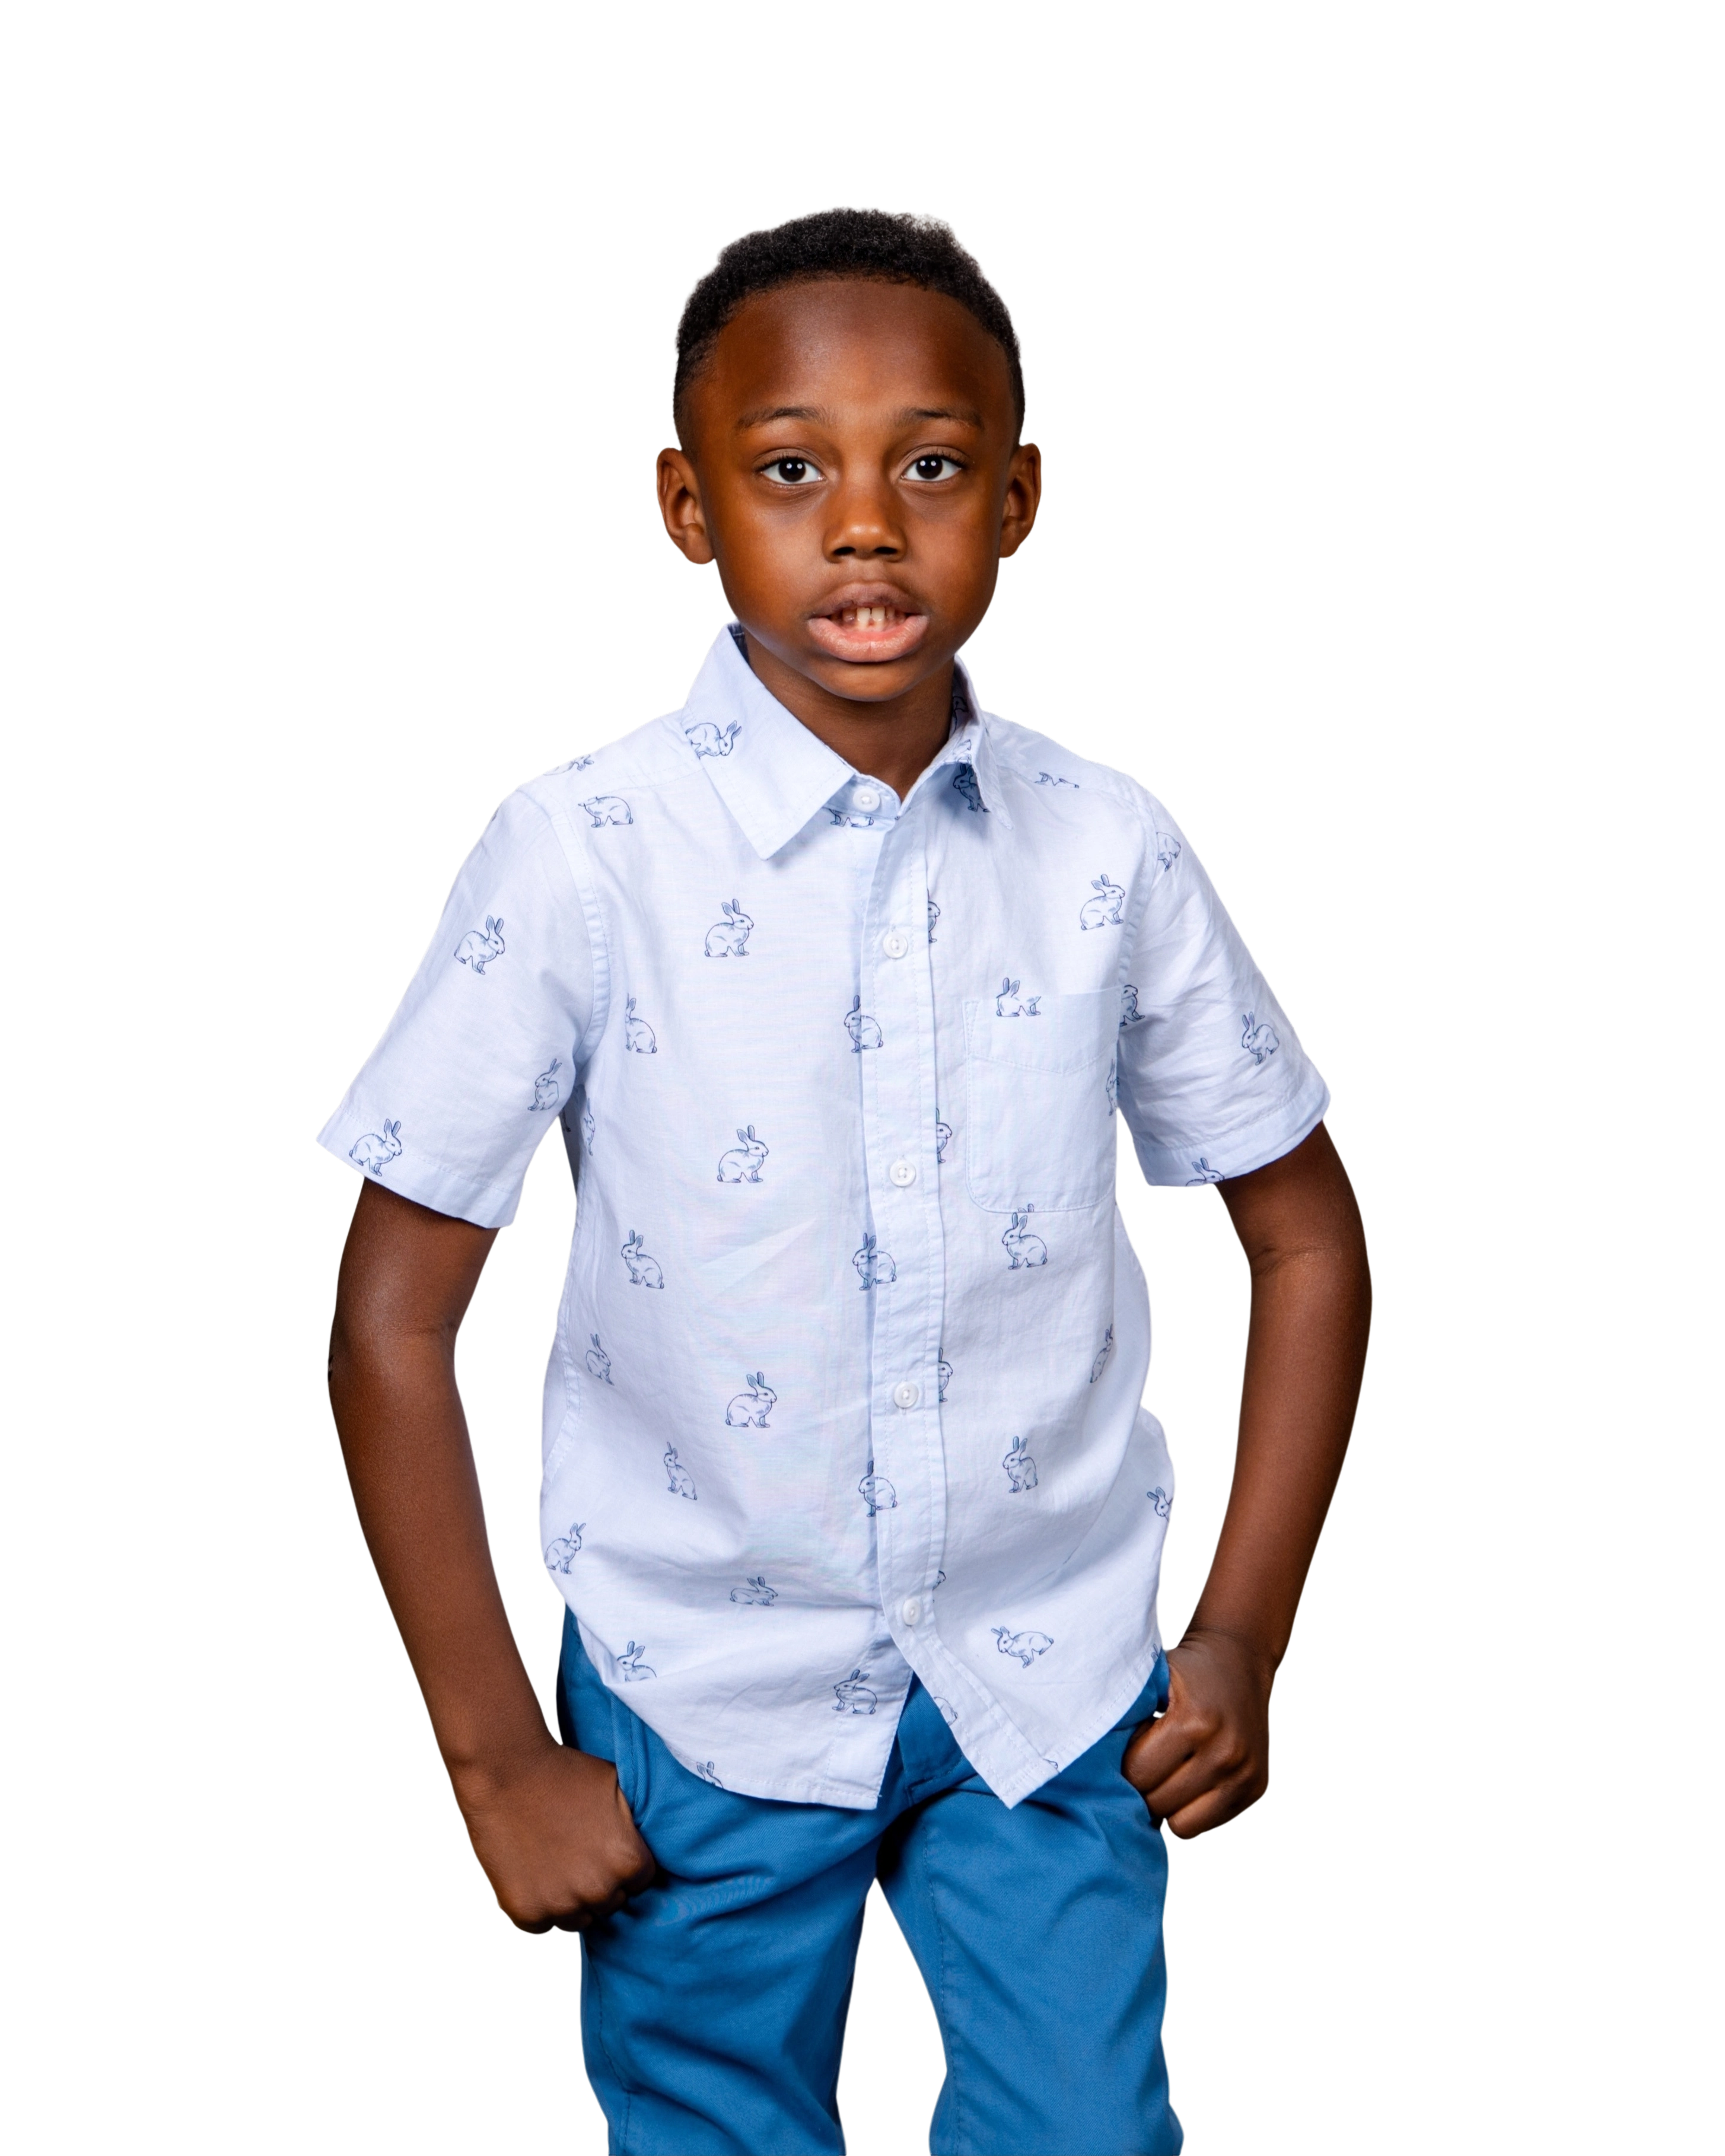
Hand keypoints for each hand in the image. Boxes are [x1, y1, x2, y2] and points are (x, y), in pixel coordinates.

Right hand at [452, 1738, 657, 1933]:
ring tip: (558, 1863)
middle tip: (580, 1853)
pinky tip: (536, 1872)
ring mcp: (561, 1905)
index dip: (624, 1862)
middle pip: (612, 1901)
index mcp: (627, 1861)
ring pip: (581, 1917)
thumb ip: (638, 1825)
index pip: (642, 1881)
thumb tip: (659, 1840)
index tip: (607, 1848)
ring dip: (574, 1899)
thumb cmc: (566, 1773)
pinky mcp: (527, 1913)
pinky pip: (546, 1922)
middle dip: (602, 1882)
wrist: (507, 1770)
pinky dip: (543, 1903)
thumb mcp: (618, 1788)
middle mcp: (598, 1890)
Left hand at [1122, 1626, 1277, 1838]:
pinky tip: (1188, 1783)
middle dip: (1143, 1790)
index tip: (1125, 1753)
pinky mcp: (1257, 1790)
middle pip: (1159, 1803)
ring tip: (1163, 1780)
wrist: (1240, 1657)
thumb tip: (1087, 1761)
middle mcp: (1225, 1752)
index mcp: (1195, 1721)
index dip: (1124, 1767)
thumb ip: (1125, 1715)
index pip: (1138, 1774)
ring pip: (1184, 1825)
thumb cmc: (1185, 1671)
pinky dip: (1193, 1811)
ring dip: (1167, 1807)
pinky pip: (1210, 1825)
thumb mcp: (1153, 1679)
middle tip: (1141, 1769)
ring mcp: (1245, 1775)